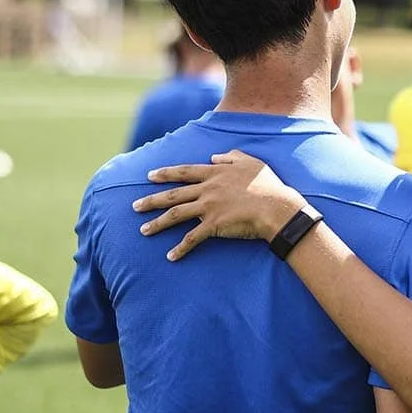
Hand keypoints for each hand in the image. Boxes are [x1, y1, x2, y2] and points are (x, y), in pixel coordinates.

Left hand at [134, 150, 305, 261]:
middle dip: (151, 200)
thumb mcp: (251, 162)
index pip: (184, 172)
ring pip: (176, 215)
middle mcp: (207, 189)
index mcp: (215, 173)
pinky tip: (170, 256)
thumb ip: (231, 156)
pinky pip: (192, 238)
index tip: (150, 176)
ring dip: (157, 223)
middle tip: (135, 206)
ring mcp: (209, 207)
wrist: (277, 207)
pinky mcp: (214, 226)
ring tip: (143, 230)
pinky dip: (180, 248)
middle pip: (173, 195)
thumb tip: (215, 157)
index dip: (165, 173)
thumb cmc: (268, 185)